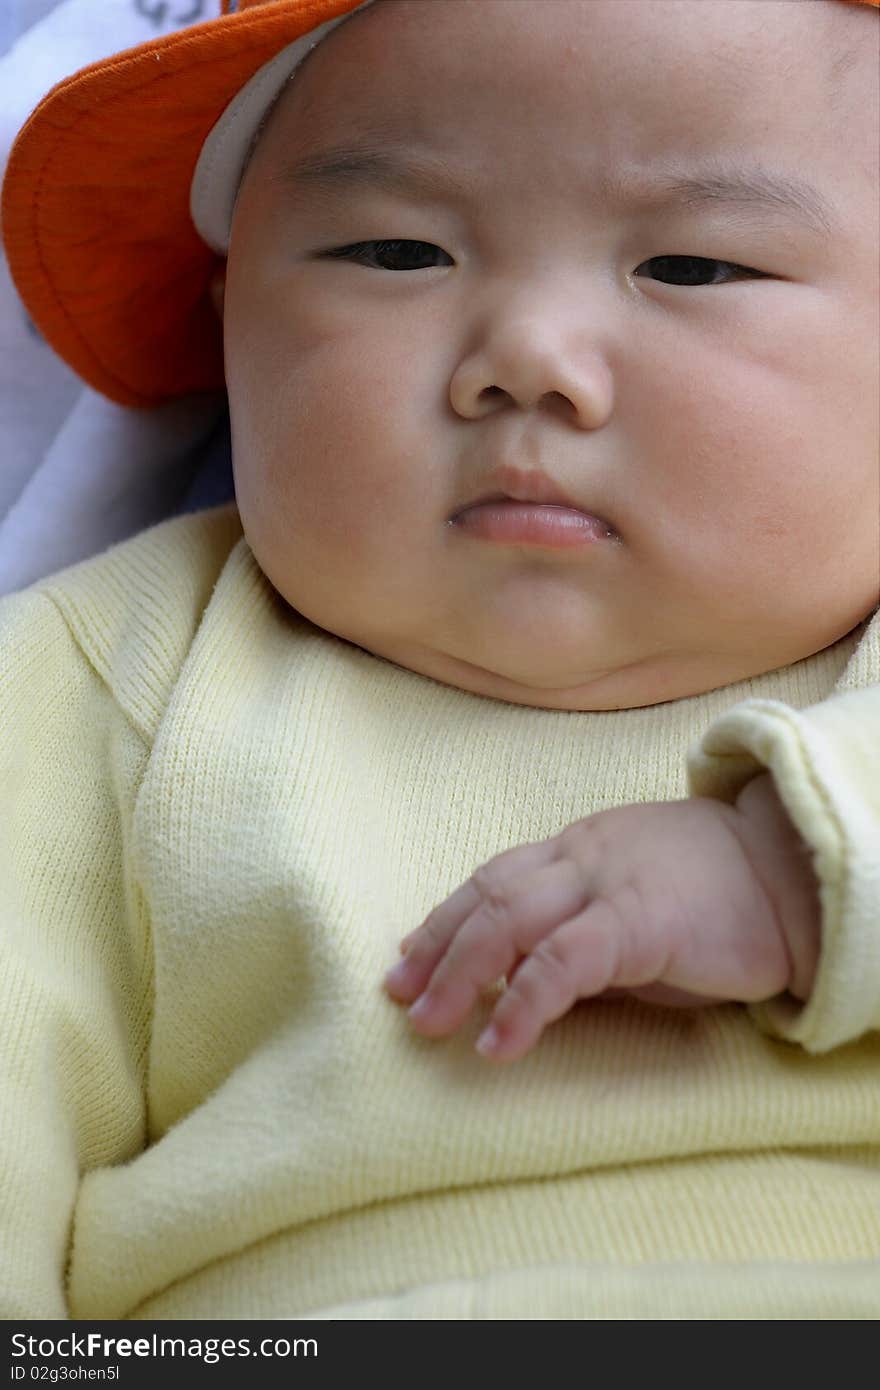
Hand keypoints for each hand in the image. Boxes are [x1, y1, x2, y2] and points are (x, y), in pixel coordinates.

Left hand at [385, 774, 820, 1061]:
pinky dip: (522, 1002)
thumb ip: (582, 932)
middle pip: (488, 895)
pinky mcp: (639, 919)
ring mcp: (608, 882)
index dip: (445, 917)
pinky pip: (564, 960)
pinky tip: (497, 1044)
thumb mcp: (635, 906)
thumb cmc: (719, 899)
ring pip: (510, 917)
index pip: (493, 878)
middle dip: (437, 947)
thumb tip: (522, 979)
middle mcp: (581, 856)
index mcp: (578, 849)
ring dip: (460, 972)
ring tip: (429, 1024)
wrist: (796, 875)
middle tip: (399, 997)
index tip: (408, 956)